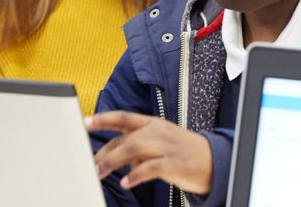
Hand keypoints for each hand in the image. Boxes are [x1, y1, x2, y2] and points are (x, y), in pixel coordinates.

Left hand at [85, 111, 213, 194]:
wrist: (216, 160)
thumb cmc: (184, 152)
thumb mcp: (160, 144)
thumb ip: (139, 149)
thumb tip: (120, 160)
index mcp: (153, 124)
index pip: (123, 118)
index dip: (103, 119)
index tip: (84, 122)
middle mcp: (158, 132)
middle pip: (125, 137)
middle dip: (104, 152)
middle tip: (89, 165)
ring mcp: (167, 146)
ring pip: (134, 148)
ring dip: (113, 162)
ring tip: (99, 174)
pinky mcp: (175, 163)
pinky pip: (151, 167)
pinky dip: (136, 175)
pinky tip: (126, 182)